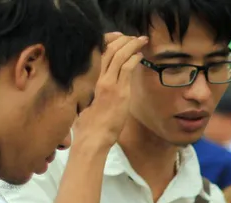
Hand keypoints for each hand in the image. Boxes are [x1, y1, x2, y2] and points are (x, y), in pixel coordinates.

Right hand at [72, 32, 147, 150]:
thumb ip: (95, 95)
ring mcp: (109, 84)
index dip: (109, 42)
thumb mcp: (89, 105)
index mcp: (92, 81)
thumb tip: (102, 94)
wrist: (92, 137)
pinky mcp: (119, 92)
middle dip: (123, 40)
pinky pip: (127, 69)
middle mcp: (99, 79)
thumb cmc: (90, 127)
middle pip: (110, 51)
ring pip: (119, 56)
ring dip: (131, 46)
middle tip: (133, 37)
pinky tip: (140, 55)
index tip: (119, 37)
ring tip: (141, 41)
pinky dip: (134, 59)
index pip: (100, 54)